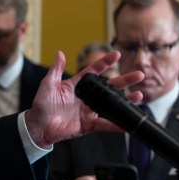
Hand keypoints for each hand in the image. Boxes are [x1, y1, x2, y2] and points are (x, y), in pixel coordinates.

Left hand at [25, 51, 143, 146]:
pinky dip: (116, 125)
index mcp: (77, 85)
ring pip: (111, 104)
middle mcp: (86, 97)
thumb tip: (60, 53)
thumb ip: (56, 70)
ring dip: (125, 101)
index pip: (94, 71)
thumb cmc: (41, 105)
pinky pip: (105, 124)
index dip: (105, 63)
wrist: (38, 126)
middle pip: (108, 87)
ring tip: (140, 96)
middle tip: (139, 74)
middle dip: (124, 81)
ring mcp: (88, 111)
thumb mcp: (48, 85)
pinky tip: (127, 122)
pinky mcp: (89, 124)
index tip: (117, 54)